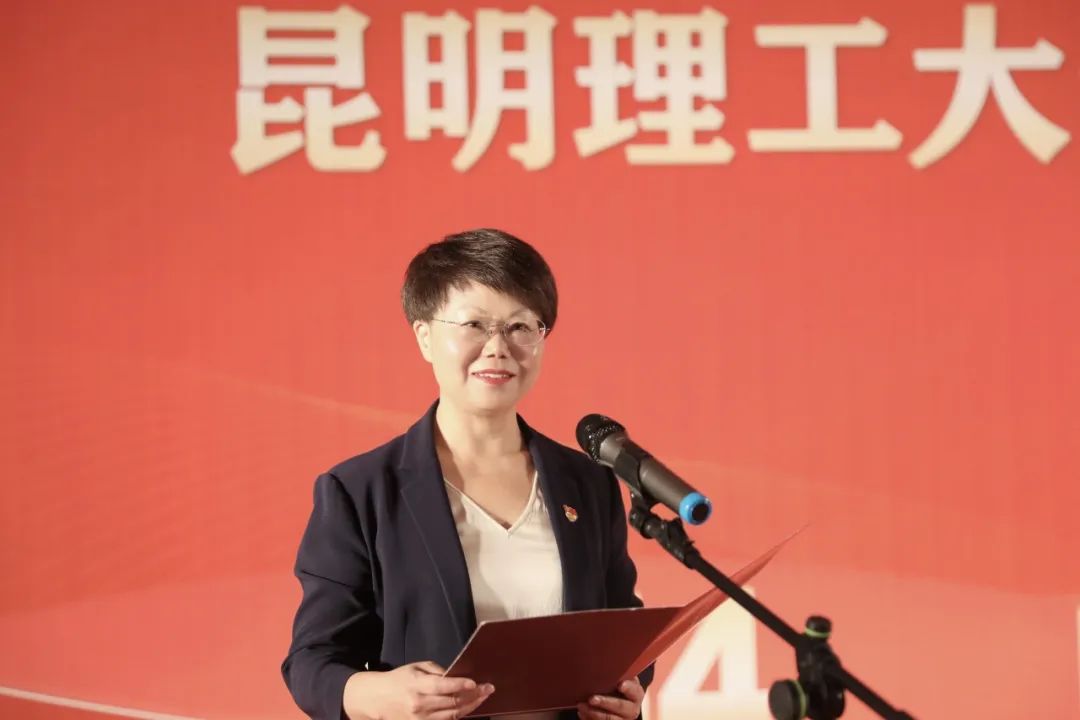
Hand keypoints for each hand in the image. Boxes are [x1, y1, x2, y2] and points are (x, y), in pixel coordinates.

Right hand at [343, 661, 494, 719]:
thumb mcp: (416, 668)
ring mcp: (421, 718)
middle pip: (452, 702)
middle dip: (473, 695)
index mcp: (418, 685)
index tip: (476, 683)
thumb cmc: (399, 679)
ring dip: (471, 706)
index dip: (461, 685)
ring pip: (453, 714)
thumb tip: (457, 675)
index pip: (443, 686)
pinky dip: (460, 715)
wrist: (378, 699)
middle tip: (488, 688)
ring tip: (483, 697)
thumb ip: (437, 671)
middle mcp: (420, 704)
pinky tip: (470, 707)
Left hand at [578, 678, 644, 719]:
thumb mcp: (621, 679)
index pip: (634, 691)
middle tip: (591, 698)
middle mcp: (632, 709)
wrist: (618, 701)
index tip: (620, 685)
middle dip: (605, 702)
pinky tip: (581, 712)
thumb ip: (618, 673)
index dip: (628, 688)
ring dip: (594, 713)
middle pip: (620, 706)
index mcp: (636, 694)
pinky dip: (590, 718)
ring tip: (580, 706)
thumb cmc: (617, 685)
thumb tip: (604, 658)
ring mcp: (622, 719)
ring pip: (610, 719)